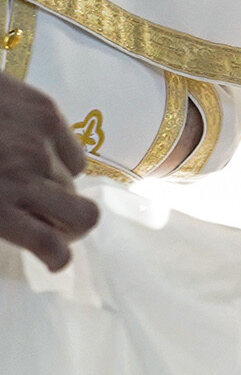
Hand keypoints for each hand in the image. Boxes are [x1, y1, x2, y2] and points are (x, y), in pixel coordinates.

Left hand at [0, 76, 97, 269]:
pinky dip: (59, 156)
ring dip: (56, 184)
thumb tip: (26, 232)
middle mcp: (24, 178)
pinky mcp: (48, 115)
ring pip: (74, 182)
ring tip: (28, 171)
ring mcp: (40, 145)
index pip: (49, 245)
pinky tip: (33, 147)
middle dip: (72, 225)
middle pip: (82, 217)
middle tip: (56, 220)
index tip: (56, 259)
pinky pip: (73, 152)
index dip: (58, 257)